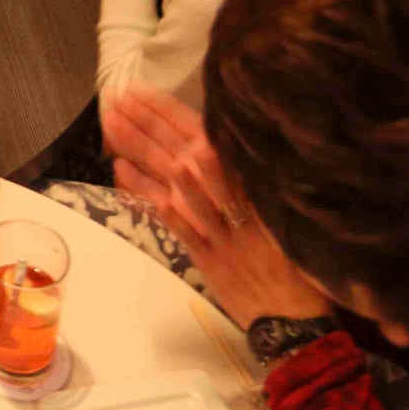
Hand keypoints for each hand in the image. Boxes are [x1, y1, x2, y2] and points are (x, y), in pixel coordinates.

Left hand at [105, 87, 330, 329]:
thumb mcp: (276, 207)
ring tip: (111, 123)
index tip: (138, 90)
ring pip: (173, 178)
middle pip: (182, 150)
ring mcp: (218, 226)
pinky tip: (122, 172)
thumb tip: (209, 138)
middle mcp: (234, 198)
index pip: (202, 133)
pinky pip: (173, 218)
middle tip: (115, 97)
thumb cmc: (290, 261)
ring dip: (140, 148)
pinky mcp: (207, 254)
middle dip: (147, 121)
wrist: (297, 319)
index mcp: (251, 180)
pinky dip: (148, 193)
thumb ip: (244, 175)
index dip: (167, 111)